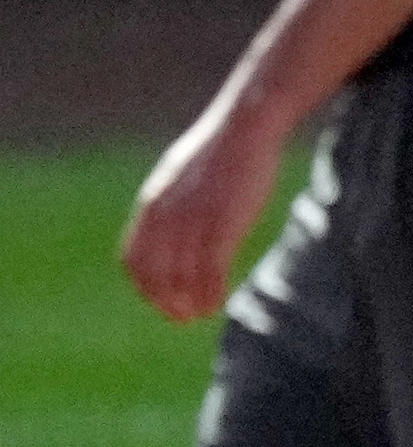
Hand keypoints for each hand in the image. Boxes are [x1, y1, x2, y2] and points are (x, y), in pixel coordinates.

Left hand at [121, 100, 288, 324]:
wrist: (244, 128)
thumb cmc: (218, 153)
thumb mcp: (179, 176)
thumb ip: (169, 205)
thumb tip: (166, 229)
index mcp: (152, 204)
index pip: (135, 259)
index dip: (145, 287)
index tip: (160, 301)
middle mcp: (167, 215)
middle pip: (156, 274)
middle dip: (165, 302)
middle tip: (180, 318)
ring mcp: (194, 220)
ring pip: (184, 277)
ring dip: (190, 302)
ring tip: (201, 314)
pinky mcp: (222, 223)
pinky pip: (211, 270)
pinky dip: (212, 292)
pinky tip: (218, 302)